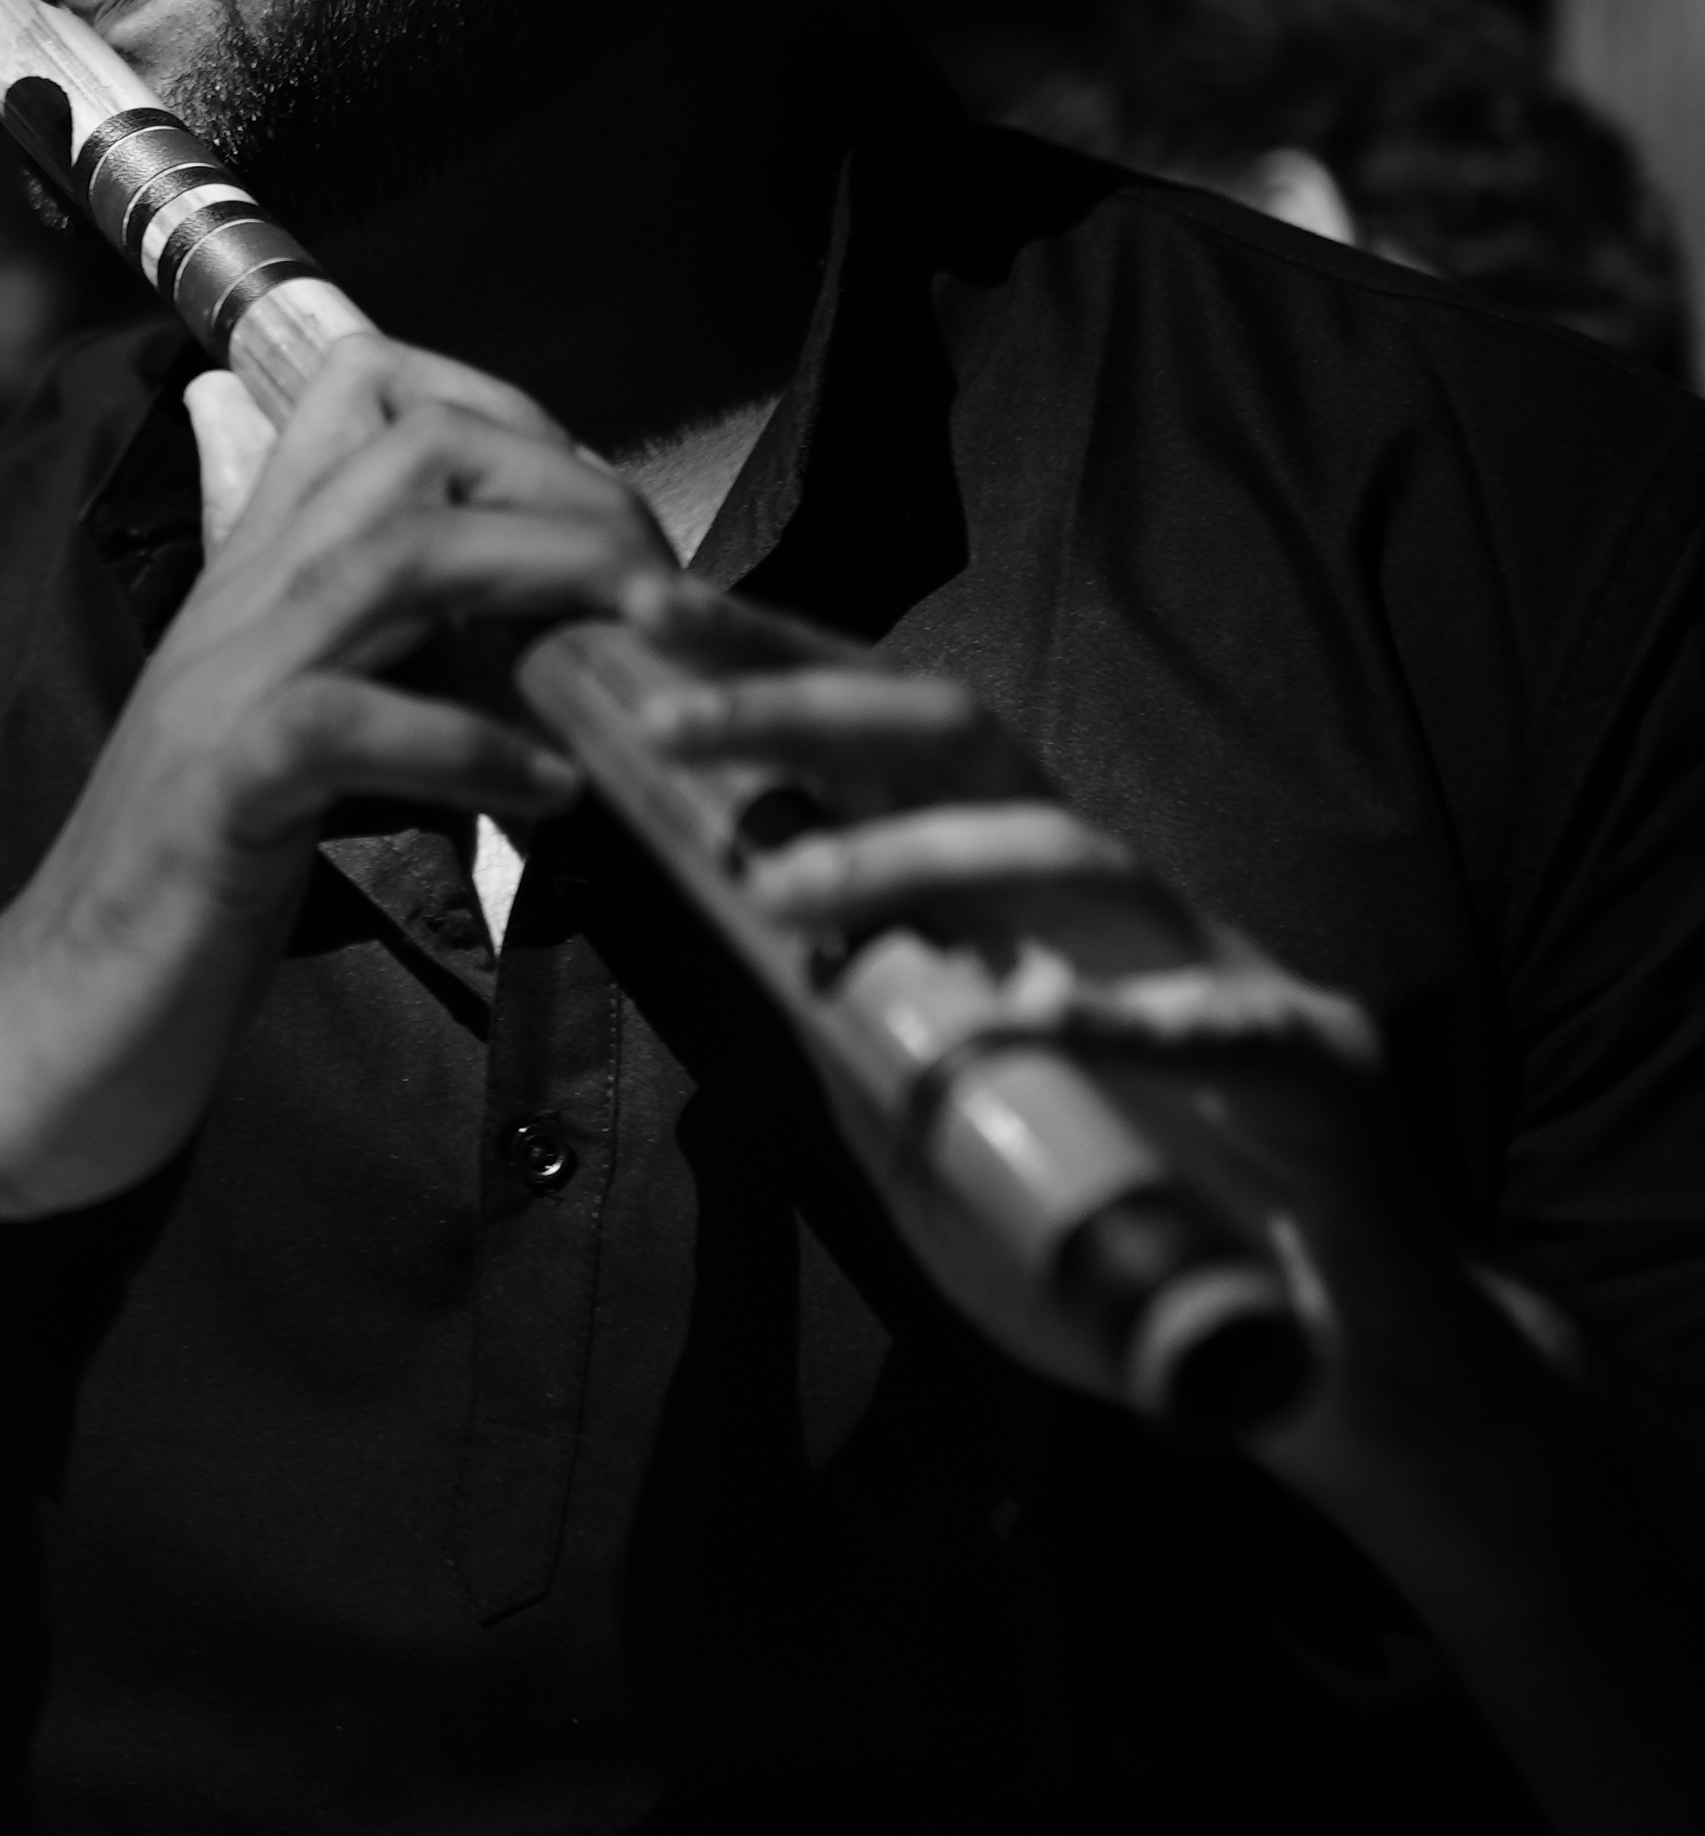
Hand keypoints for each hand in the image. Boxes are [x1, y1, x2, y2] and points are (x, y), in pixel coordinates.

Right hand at [0, 339, 663, 1241]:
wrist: (48, 1018)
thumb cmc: (186, 890)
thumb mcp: (293, 738)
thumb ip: (383, 661)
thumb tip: (525, 633)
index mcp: (253, 576)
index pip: (364, 392)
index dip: (510, 413)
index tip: (600, 509)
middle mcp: (236, 603)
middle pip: (413, 447)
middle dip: (566, 488)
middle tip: (653, 587)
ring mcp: (219, 689)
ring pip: (397, 556)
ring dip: (548, 580)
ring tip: (638, 646)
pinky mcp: (217, 794)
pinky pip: (349, 722)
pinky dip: (470, 743)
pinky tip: (549, 791)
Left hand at [606, 577, 1475, 1433]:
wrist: (1332, 1354)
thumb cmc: (1132, 1227)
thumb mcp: (957, 1133)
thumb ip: (876, 1049)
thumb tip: (758, 969)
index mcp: (1030, 902)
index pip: (896, 748)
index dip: (776, 676)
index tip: (643, 619)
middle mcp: (1118, 903)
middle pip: (969, 744)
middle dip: (809, 709)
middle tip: (666, 720)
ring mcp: (1222, 968)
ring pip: (1067, 854)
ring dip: (910, 861)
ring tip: (779, 895)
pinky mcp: (1317, 1070)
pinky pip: (1219, 1021)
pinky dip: (1125, 1017)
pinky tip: (1038, 1018)